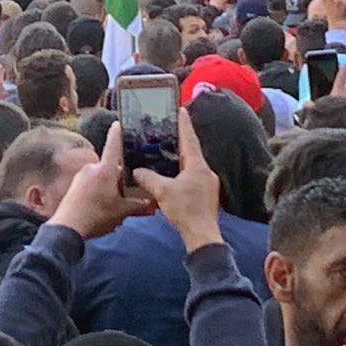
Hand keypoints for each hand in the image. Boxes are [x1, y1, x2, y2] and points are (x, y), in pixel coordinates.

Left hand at [50, 121, 152, 238]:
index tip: (118, 122)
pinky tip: (102, 208)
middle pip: (111, 167)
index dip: (117, 134)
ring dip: (109, 187)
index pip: (113, 146)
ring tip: (115, 206)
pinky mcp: (74, 185)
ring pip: (101, 177)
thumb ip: (139, 206)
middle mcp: (92, 168)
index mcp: (105, 169)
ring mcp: (81, 176)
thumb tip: (155, 205)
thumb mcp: (122, 211)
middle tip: (128, 193)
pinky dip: (98, 192)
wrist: (68, 226)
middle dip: (120, 178)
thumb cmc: (97, 215)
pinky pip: (91, 184)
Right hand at [134, 101, 222, 251]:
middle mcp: (206, 172)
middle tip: (170, 130)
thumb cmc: (185, 210)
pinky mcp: (206, 195)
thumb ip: (148, 178)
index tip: (181, 109)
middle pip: (192, 151)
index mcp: (198, 166)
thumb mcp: (162, 191)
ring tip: (169, 152)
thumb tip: (136, 171)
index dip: (184, 124)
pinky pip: (193, 177)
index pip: (189, 139)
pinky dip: (183, 172)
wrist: (202, 236)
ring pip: (193, 165)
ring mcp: (208, 184)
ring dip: (182, 158)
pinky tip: (173, 177)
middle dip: (181, 141)